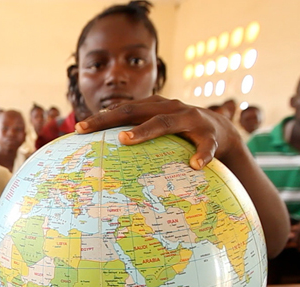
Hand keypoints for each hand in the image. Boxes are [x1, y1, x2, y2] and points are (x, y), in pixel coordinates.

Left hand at [75, 95, 241, 170]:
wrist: (221, 131)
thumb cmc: (180, 134)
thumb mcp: (158, 129)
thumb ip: (136, 134)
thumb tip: (103, 154)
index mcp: (154, 107)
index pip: (123, 110)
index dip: (101, 118)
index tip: (78, 129)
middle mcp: (170, 108)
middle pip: (136, 111)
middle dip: (110, 120)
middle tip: (87, 130)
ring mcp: (190, 119)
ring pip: (166, 123)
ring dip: (145, 131)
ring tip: (125, 140)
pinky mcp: (210, 135)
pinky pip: (205, 146)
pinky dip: (201, 155)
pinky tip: (194, 165)